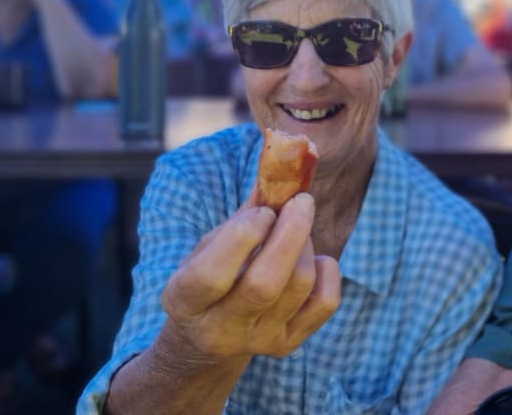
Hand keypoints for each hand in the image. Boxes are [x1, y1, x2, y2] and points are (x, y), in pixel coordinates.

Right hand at [160, 191, 340, 362]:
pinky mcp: (288, 345)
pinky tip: (313, 258)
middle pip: (264, 284)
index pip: (210, 275)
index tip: (262, 211)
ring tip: (297, 227)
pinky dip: (327, 271)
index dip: (242, 236)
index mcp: (184, 301)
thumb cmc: (210, 274)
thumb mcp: (209, 245)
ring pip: (298, 286)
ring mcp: (257, 341)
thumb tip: (280, 165)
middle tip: (301, 201)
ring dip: (305, 244)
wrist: (209, 336)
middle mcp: (219, 329)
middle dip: (290, 233)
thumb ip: (242, 214)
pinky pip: (325, 303)